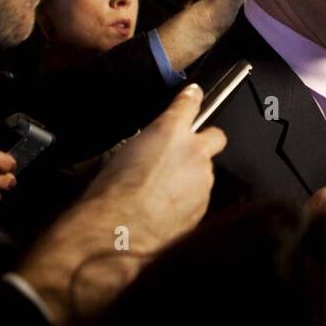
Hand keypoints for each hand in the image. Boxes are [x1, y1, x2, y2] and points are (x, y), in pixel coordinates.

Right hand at [18, 84, 226, 325]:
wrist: (118, 230)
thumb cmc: (110, 191)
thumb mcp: (120, 154)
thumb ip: (146, 143)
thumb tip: (147, 148)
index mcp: (170, 131)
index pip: (189, 103)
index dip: (191, 98)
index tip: (193, 96)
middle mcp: (194, 151)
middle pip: (215, 137)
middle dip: (205, 143)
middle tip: (186, 154)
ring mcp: (203, 179)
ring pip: (206, 171)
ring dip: (192, 177)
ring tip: (165, 193)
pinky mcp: (204, 205)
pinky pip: (200, 197)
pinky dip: (188, 200)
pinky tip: (166, 211)